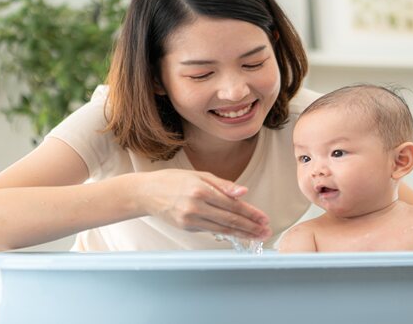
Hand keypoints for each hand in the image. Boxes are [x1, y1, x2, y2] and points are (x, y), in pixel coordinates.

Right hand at [136, 169, 271, 239]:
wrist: (147, 193)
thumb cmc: (173, 180)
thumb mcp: (199, 175)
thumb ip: (223, 185)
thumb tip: (244, 192)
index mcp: (201, 190)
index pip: (232, 205)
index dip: (250, 213)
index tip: (264, 219)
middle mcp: (195, 207)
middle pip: (230, 220)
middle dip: (250, 227)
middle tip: (266, 232)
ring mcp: (190, 219)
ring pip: (222, 229)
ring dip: (242, 233)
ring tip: (257, 236)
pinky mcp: (186, 227)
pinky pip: (211, 229)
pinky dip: (226, 232)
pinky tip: (238, 233)